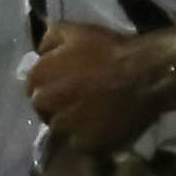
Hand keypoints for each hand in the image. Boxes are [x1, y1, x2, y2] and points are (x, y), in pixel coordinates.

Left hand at [25, 22, 154, 153]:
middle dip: (56, 104)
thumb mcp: (77, 31)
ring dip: (70, 122)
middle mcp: (44, 103)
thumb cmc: (109, 50)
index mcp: (39, 75)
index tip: (66, 81)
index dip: (50, 83)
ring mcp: (63, 127)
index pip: (33, 85)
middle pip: (43, 108)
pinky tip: (102, 125)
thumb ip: (50, 38)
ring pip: (60, 127)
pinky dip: (87, 136)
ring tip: (92, 113)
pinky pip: (79, 142)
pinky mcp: (83, 144)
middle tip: (79, 98)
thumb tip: (40, 52)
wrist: (143, 75)